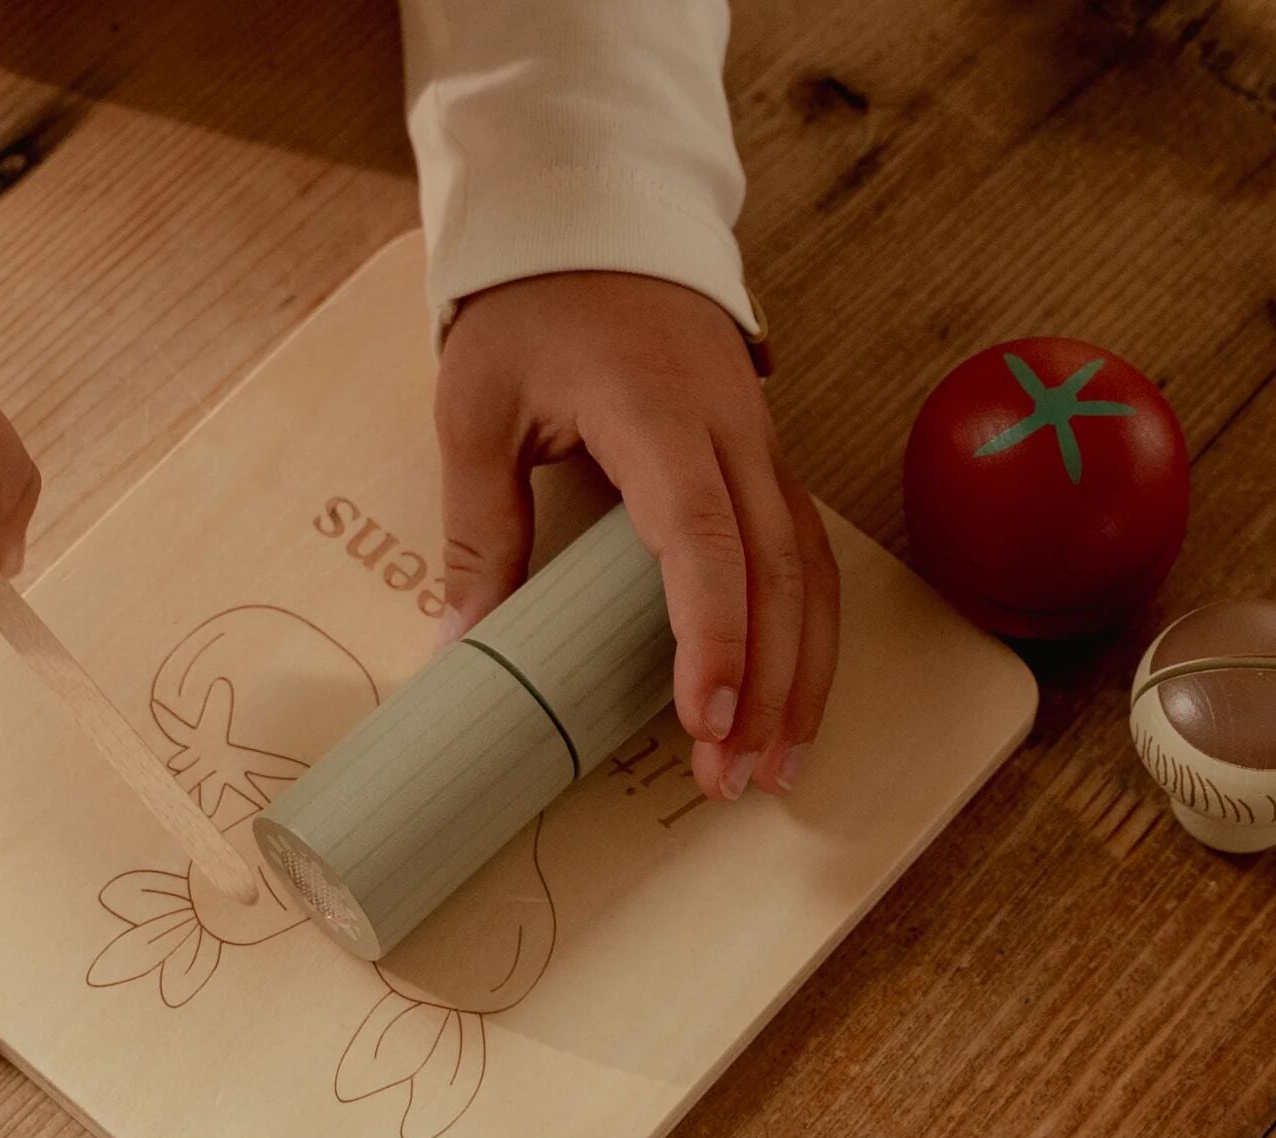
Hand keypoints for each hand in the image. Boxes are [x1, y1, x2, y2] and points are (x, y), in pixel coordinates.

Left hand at [436, 271, 838, 798]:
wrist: (597, 219)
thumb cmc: (532, 310)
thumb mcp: (478, 408)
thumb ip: (479, 528)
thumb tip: (463, 650)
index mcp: (658, 417)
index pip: (702, 541)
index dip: (711, 636)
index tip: (702, 719)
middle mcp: (732, 437)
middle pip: (777, 576)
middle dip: (766, 689)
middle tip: (734, 781)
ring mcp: (762, 449)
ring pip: (812, 575)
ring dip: (802, 678)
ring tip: (776, 770)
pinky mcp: (768, 465)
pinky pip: (810, 559)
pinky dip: (809, 637)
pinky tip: (794, 702)